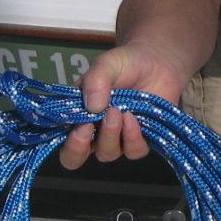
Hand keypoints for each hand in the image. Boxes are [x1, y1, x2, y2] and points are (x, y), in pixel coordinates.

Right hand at [57, 45, 185, 169]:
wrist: (158, 62)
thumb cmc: (126, 63)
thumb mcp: (107, 64)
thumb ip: (96, 80)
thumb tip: (92, 106)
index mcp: (77, 114)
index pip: (62, 141)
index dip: (67, 142)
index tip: (80, 125)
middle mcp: (93, 131)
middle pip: (77, 157)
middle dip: (79, 147)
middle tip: (88, 125)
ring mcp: (117, 138)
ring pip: (106, 154)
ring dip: (110, 135)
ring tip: (119, 111)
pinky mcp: (140, 139)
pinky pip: (133, 151)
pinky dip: (132, 138)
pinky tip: (133, 118)